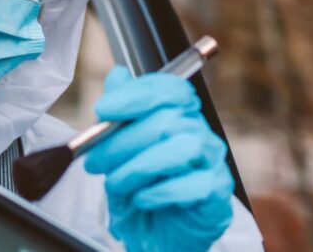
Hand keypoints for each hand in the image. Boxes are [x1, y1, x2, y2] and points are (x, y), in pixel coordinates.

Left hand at [84, 67, 234, 251]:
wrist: (157, 237)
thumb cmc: (142, 192)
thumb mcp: (120, 153)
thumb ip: (120, 116)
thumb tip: (118, 76)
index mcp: (180, 118)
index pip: (171, 89)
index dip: (136, 94)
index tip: (104, 109)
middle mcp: (200, 135)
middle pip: (168, 120)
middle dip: (122, 140)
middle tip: (95, 161)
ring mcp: (213, 164)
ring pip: (182, 148)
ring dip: (139, 166)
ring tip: (117, 184)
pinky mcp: (217, 194)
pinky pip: (194, 184)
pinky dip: (160, 192)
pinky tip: (142, 199)